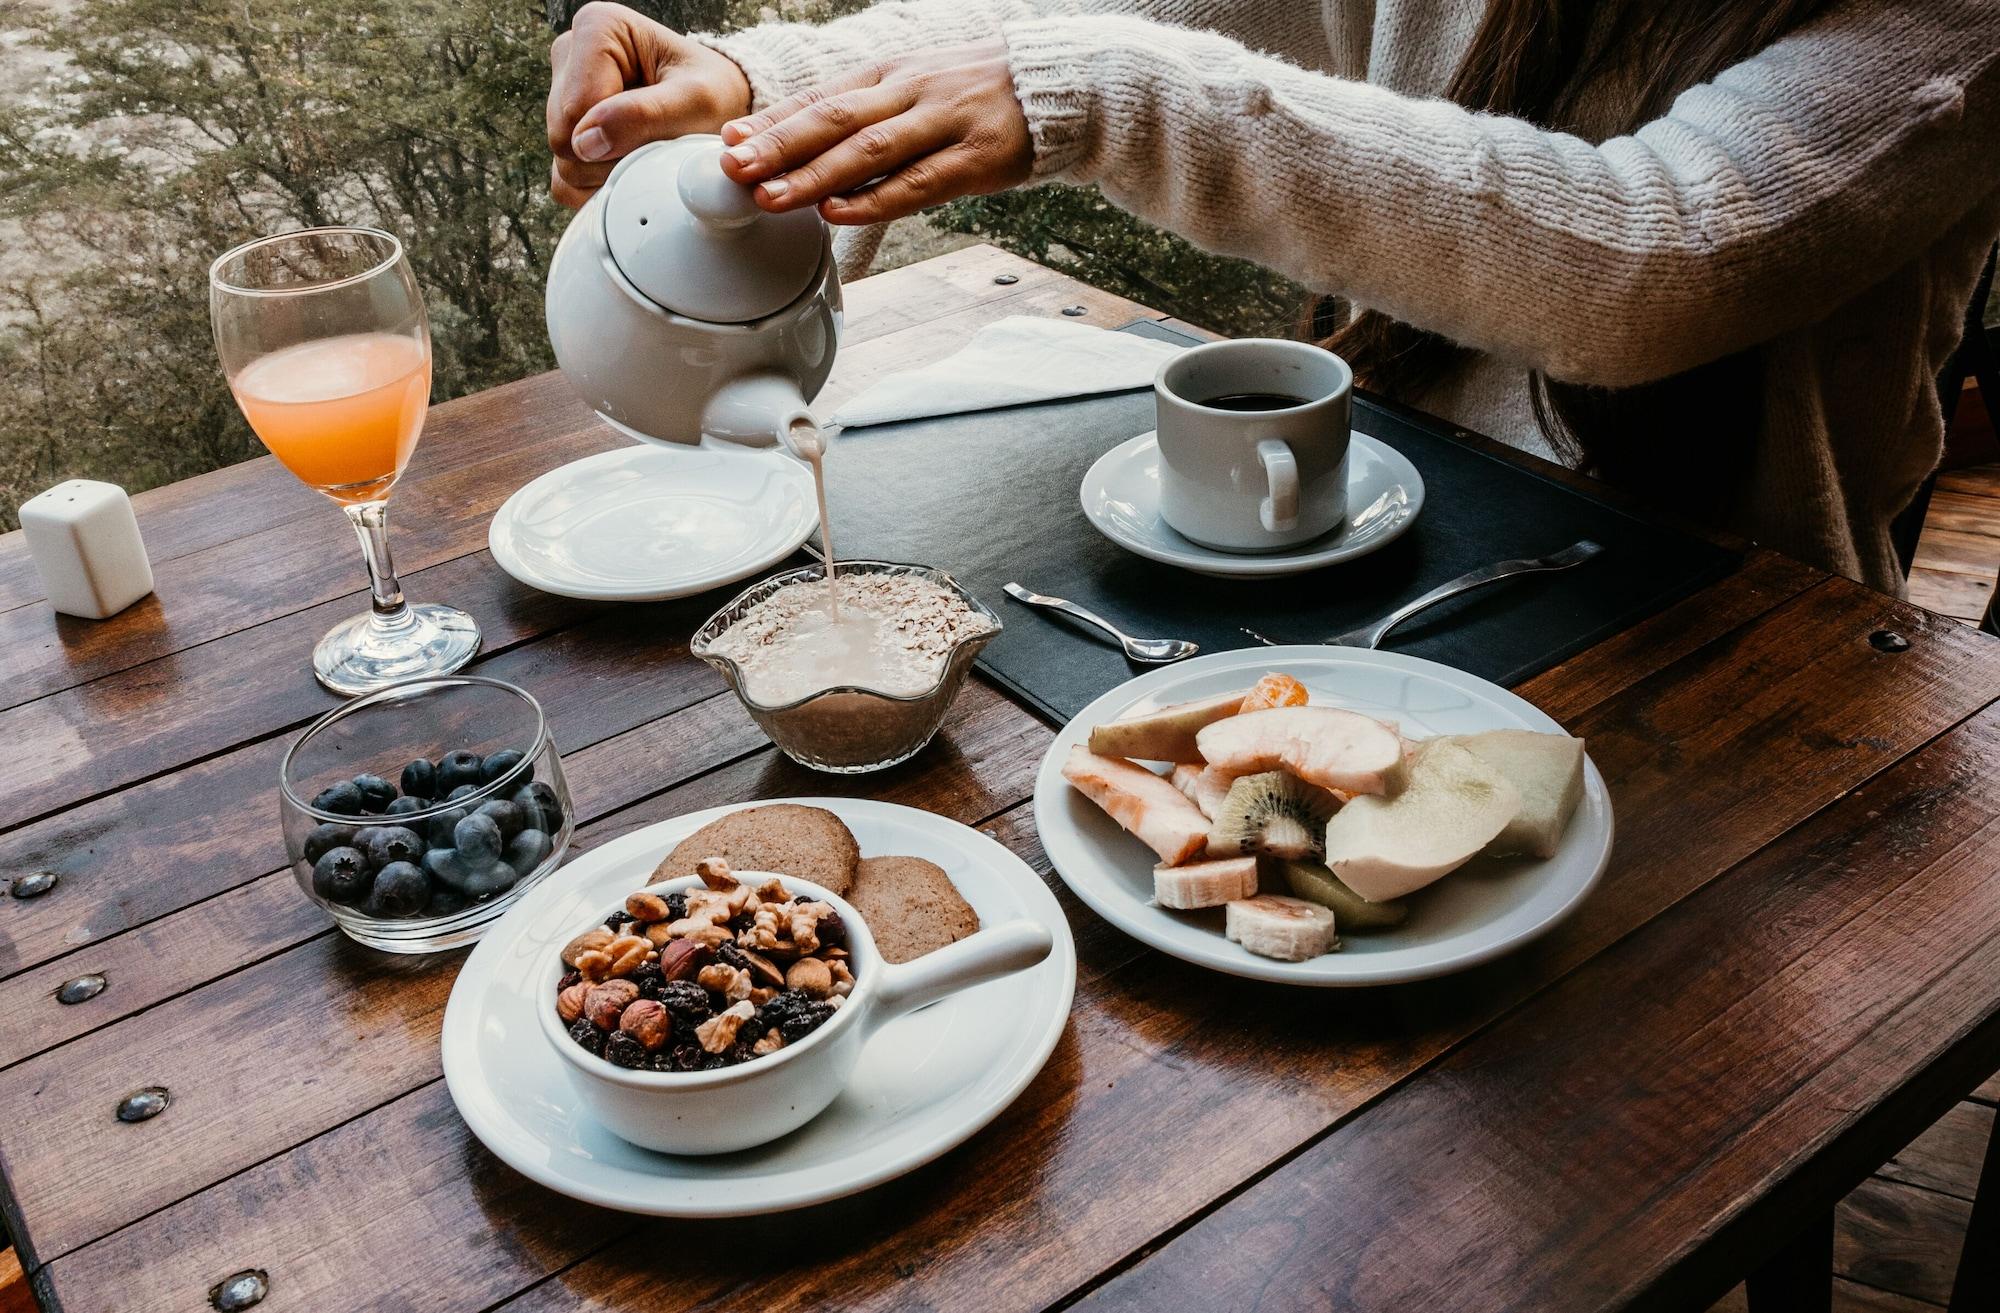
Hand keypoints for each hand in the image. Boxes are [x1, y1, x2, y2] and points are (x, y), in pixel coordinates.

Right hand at [547, 2, 751, 207]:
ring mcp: (560, 93)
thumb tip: (585, 142)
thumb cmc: (711, 94)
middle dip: (612, 157)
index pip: (576, 107)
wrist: (720, 109)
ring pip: (563, 162)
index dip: (616, 136)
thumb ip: (644, 116)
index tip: (656, 128)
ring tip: (646, 151)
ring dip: (608, 174)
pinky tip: (629, 167)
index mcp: (597, 27)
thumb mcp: (696, 101)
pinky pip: (564, 181)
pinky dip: (599, 188)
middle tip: (655, 144)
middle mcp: (570, 54)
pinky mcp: (562, 131)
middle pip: (563, 135)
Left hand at [716, 40, 1032, 224]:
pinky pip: (918, 182)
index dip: (773, 120)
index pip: (821, 95)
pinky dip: (875, 200)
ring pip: (868, 150)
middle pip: (834, 117)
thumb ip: (863, 112)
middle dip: (780, 144)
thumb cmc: (976, 94)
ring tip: (771, 196)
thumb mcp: (915, 86)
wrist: (1058, 86)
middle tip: (734, 166)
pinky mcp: (976, 158)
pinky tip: (838, 212)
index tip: (728, 140)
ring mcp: (944, 123)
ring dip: (815, 175)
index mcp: (891, 71)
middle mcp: (911, 90)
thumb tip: (795, 139)